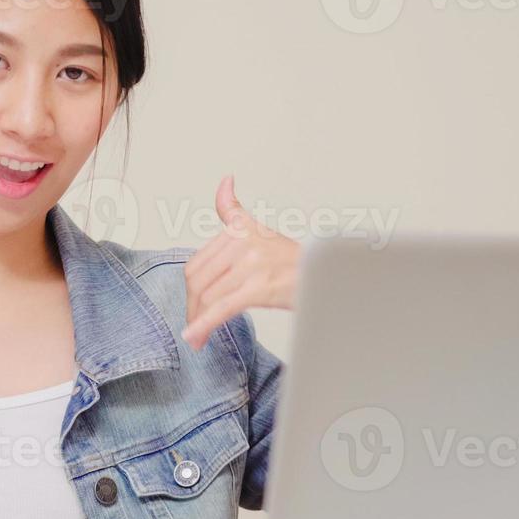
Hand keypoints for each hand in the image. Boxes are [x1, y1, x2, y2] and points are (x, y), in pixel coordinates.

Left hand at [181, 175, 301, 349]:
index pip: (198, 263)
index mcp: (240, 229)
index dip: (191, 288)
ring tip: (197, 337)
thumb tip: (225, 181)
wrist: (327, 278)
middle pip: (199, 280)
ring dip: (197, 321)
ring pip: (208, 296)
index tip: (192, 304)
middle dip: (192, 307)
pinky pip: (222, 309)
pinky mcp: (260, 287)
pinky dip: (204, 325)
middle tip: (193, 325)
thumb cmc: (293, 261)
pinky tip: (195, 336)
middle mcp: (244, 243)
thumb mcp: (261, 230)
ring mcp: (252, 264)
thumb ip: (234, 210)